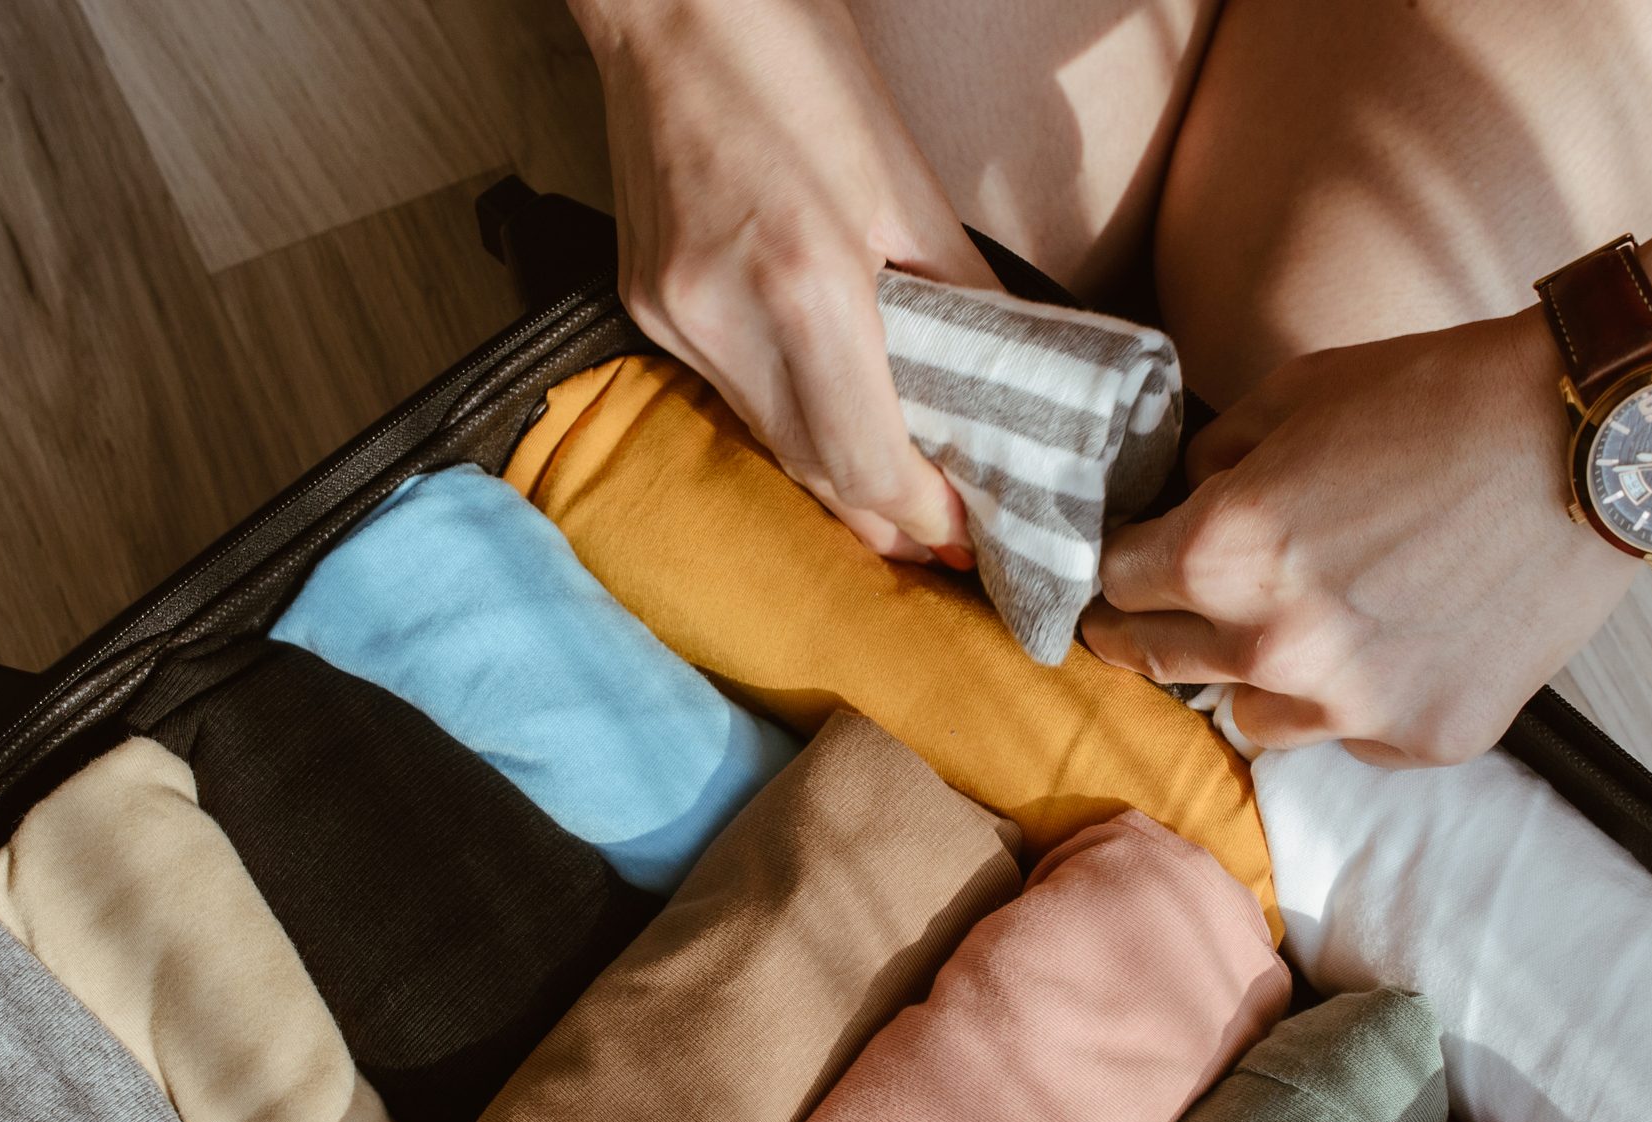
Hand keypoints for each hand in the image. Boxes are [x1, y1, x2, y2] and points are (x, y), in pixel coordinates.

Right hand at [573, 0, 992, 560]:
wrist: (669, 3)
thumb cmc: (795, 63)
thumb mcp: (903, 178)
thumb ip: (958, 292)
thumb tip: (1007, 379)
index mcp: (805, 284)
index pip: (866, 460)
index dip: (924, 515)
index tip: (968, 535)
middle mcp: (723, 318)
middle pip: (815, 469)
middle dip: (886, 516)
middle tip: (947, 538)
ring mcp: (671, 316)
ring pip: (768, 440)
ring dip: (836, 475)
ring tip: (899, 492)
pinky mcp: (644, 302)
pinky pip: (728, 392)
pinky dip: (786, 417)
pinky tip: (826, 417)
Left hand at [1080, 311, 1639, 766]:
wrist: (1593, 438)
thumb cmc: (1438, 397)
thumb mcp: (1294, 396)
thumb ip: (1214, 461)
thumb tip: (1177, 499)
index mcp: (1219, 554)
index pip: (1118, 583)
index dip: (1116, 566)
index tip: (1119, 569)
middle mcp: (1270, 648)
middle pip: (1161, 661)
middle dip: (1147, 630)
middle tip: (1147, 619)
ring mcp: (1350, 706)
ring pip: (1254, 717)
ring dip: (1258, 677)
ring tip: (1296, 632)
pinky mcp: (1426, 737)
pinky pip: (1353, 735)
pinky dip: (1357, 699)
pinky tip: (1394, 642)